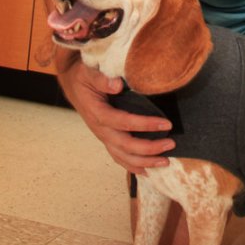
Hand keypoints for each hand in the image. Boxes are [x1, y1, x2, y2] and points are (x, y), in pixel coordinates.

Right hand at [58, 58, 174, 172]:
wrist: (73, 85)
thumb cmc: (83, 78)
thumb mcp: (89, 72)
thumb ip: (102, 79)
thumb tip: (117, 85)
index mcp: (97, 113)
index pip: (123, 122)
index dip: (144, 125)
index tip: (166, 123)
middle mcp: (100, 129)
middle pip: (125, 145)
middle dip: (149, 148)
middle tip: (171, 144)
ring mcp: (103, 137)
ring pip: (122, 156)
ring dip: (144, 161)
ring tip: (165, 162)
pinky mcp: (106, 139)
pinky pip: (118, 157)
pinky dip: (132, 166)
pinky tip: (147, 171)